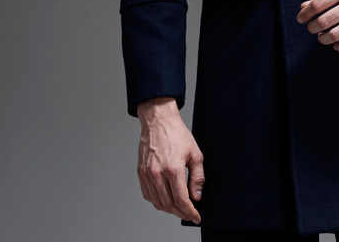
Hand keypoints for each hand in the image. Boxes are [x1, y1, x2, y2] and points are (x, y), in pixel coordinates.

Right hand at [136, 97, 203, 223]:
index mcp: (173, 169)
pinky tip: (165, 199)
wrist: (159, 121)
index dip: (190, 212)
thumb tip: (197, 196)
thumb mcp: (195, 153)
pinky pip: (148, 195)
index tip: (195, 217)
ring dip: (169, 209)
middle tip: (189, 214)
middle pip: (168, 204)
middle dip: (180, 213)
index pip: (181, 200)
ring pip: (157, 202)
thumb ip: (197, 177)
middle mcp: (158, 174)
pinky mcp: (141, 173)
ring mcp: (147, 174)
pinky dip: (157, 201)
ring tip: (179, 208)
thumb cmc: (177, 134)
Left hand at [295, 0, 338, 51]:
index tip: (301, 18)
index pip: (318, 4)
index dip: (306, 13)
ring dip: (323, 39)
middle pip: (325, 21)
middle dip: (313, 27)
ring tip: (321, 37)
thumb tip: (304, 6)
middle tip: (311, 28)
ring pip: (336, 35)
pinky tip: (335, 44)